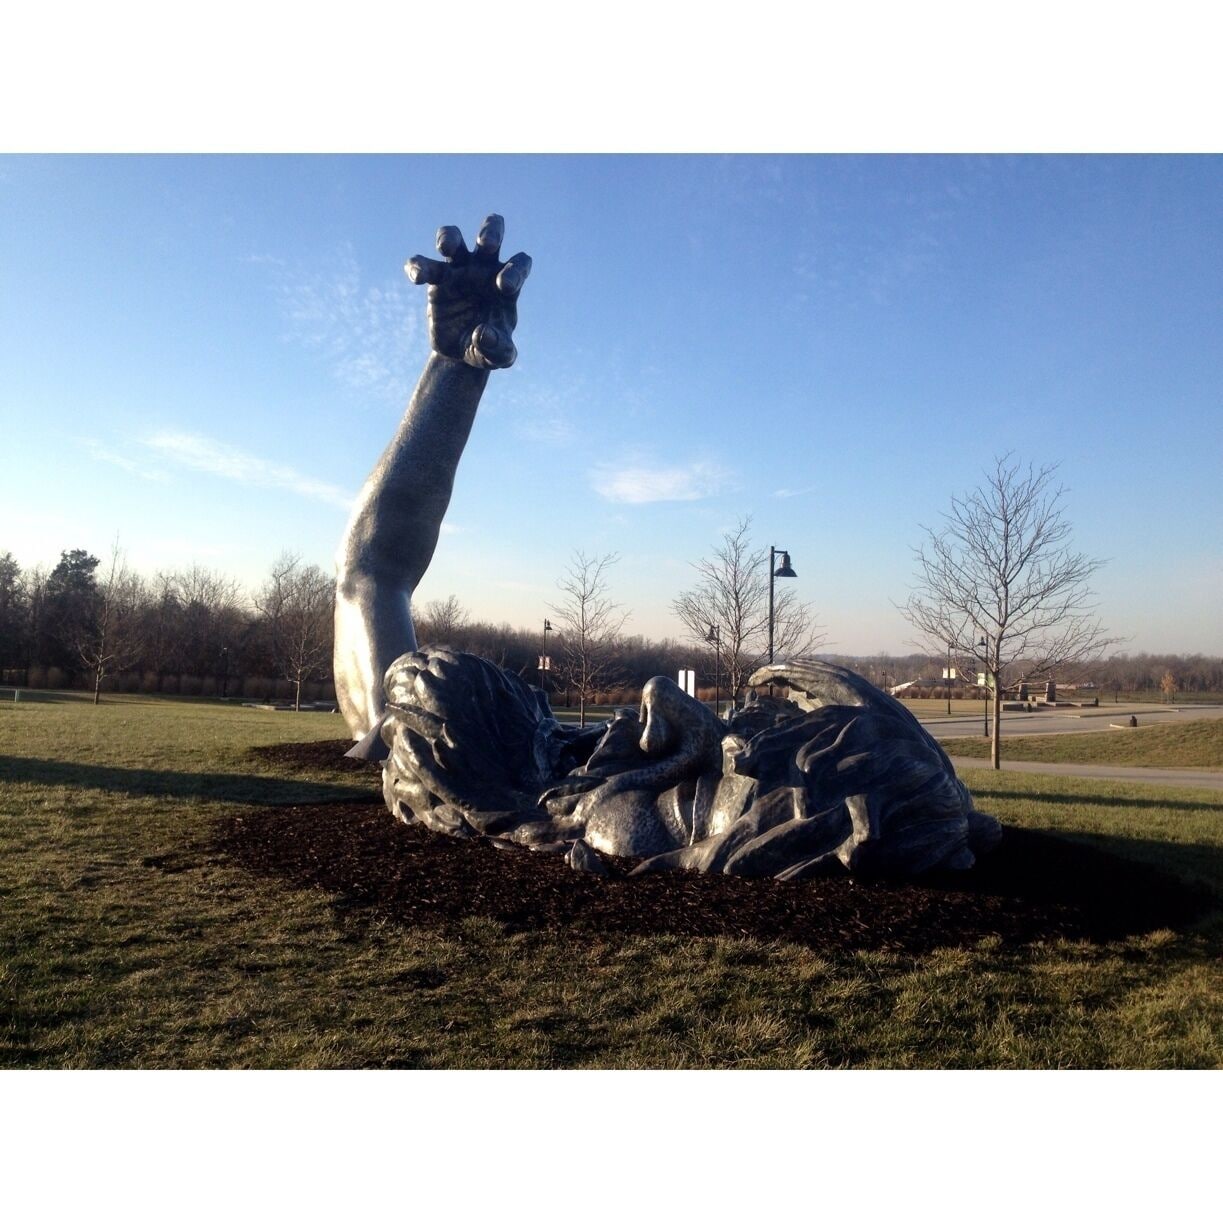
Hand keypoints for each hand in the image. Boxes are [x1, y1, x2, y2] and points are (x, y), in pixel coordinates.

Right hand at [405, 214, 530, 369]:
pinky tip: (417, 278)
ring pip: (453, 237)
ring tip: (445, 248)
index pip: (519, 263)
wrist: (461, 354)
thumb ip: (499, 349)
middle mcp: (485, 269)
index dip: (515, 269)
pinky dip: (417, 266)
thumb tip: (483, 333)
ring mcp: (459, 270)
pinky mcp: (436, 279)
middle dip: (490, 231)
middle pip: (491, 234)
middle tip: (486, 244)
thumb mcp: (499, 356)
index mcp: (507, 283)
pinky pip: (423, 264)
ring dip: (448, 237)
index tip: (504, 286)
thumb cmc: (488, 349)